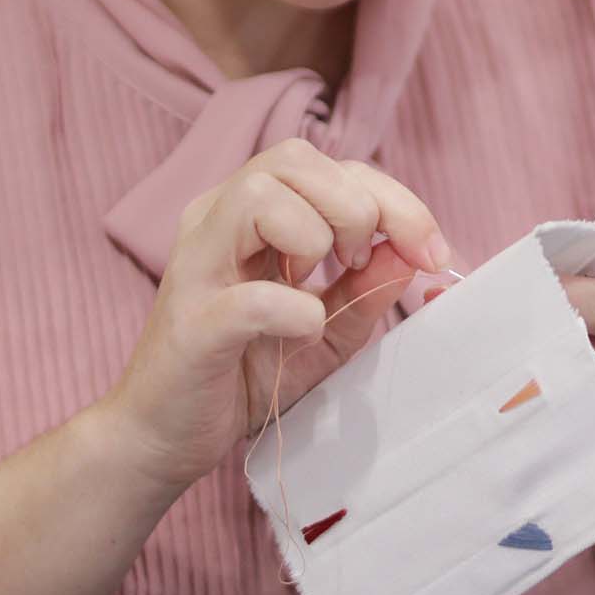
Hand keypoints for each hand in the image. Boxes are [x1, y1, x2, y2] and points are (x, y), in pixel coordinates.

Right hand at [96, 142, 455, 492]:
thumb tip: (410, 253)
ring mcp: (196, 266)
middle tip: (360, 265)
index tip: (432, 251)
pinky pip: (250, 295)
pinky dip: (292, 310)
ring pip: (258, 194)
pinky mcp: (192, 323)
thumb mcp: (322, 330)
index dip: (394, 198)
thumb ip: (365, 289)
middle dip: (356, 205)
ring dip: (314, 237)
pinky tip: (303, 330)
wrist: (163, 437)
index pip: (329, 167)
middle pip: (293, 157)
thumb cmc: (239, 377)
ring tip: (317, 288)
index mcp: (247, 215)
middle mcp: (214, 222)